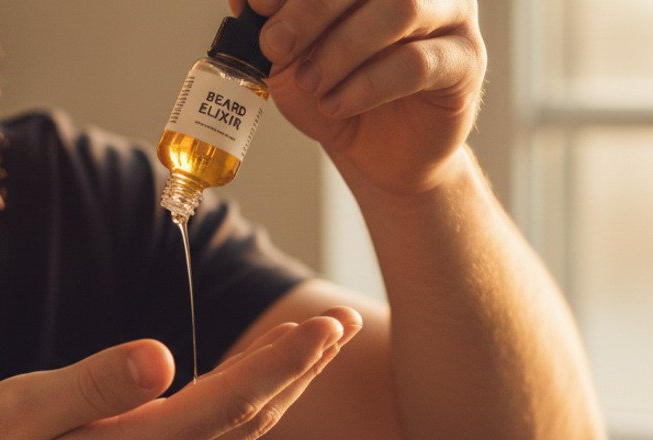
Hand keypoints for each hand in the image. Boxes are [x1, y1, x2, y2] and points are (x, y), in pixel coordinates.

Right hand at [0, 309, 360, 439]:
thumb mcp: (24, 410)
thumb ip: (95, 384)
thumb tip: (162, 356)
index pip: (227, 400)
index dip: (281, 360)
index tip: (325, 325)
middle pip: (251, 418)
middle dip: (303, 368)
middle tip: (346, 321)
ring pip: (241, 433)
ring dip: (287, 388)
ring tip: (319, 347)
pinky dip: (252, 407)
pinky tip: (262, 386)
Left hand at [231, 0, 486, 194]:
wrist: (378, 154)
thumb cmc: (337, 95)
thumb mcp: (291, 62)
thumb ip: (275, 29)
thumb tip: (244, 1)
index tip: (257, 5)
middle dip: (313, 8)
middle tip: (275, 44)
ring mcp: (452, 16)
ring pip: (403, 7)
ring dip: (342, 47)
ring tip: (311, 83)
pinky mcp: (466, 62)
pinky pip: (418, 62)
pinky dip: (367, 85)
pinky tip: (336, 105)